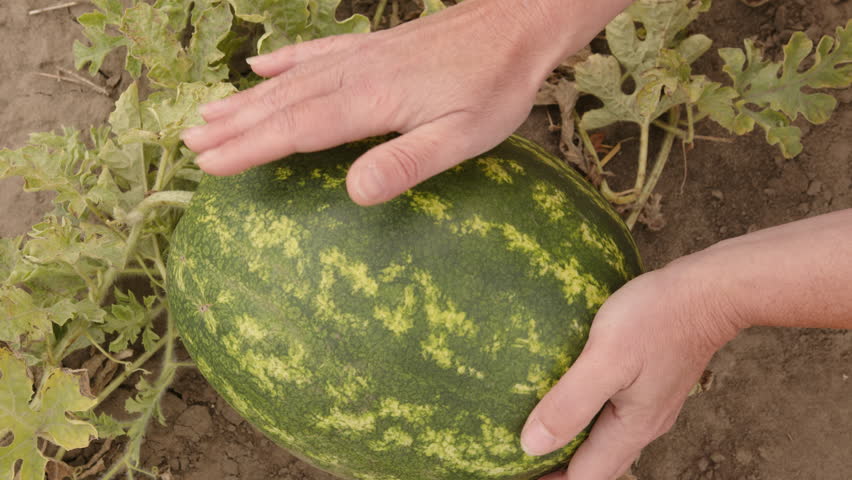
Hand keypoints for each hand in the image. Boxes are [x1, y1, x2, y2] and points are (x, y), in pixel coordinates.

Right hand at [180, 0, 567, 204]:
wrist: (516, 26)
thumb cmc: (494, 87)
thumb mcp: (462, 137)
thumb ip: (406, 164)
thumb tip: (353, 195)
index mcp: (370, 99)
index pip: (297, 129)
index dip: (251, 149)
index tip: (209, 165)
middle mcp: (355, 73)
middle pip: (282, 103)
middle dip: (235, 126)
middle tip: (190, 145)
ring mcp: (361, 55)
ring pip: (291, 79)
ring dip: (247, 98)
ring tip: (208, 114)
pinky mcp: (373, 46)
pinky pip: (316, 51)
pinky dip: (284, 61)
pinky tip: (260, 64)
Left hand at [520, 263, 741, 479]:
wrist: (710, 291)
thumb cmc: (657, 318)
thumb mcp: (606, 358)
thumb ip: (571, 403)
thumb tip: (532, 445)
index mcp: (631, 427)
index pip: (585, 476)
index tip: (519, 473)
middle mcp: (644, 423)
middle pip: (597, 464)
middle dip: (561, 469)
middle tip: (523, 461)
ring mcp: (651, 402)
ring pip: (607, 439)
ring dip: (575, 444)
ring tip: (540, 431)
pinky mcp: (651, 379)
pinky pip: (614, 412)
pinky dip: (588, 415)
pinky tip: (572, 392)